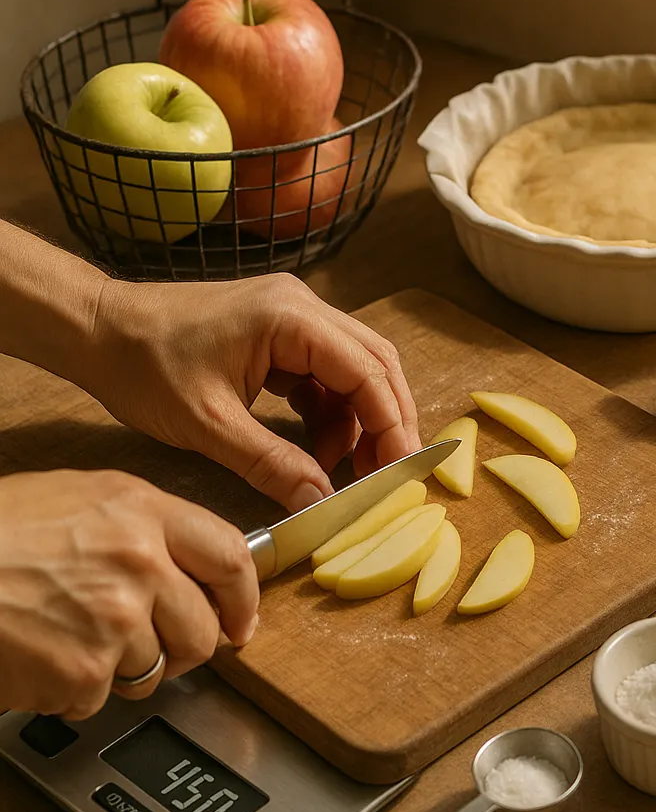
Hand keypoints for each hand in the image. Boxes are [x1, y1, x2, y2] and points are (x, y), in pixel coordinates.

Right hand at [0, 471, 257, 718]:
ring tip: (63, 639)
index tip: (239, 621)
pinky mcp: (85, 669)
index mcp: (141, 510)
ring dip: (116, 670)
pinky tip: (35, 657)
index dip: (242, 598)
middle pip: (202, 629)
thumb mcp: (74, 501)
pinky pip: (99, 697)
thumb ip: (140, 530)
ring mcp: (116, 618)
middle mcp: (140, 561)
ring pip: (153, 670)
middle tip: (147, 649)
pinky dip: (69, 691)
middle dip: (182, 650)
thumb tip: (187, 568)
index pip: (231, 557)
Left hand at [81, 273, 419, 511]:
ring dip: (358, 422)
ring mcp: (293, 318)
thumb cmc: (142, 366)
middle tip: (389, 474)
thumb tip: (321, 503)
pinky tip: (313, 450)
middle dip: (388, 422)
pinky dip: (330, 415)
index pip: (368, 372)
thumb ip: (272, 464)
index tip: (403, 470)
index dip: (393, 425)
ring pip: (356, 371)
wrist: (96, 329)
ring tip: (342, 471)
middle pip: (377, 366)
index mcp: (290, 319)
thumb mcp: (208, 426)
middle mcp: (302, 308)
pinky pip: (326, 374)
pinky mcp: (280, 334)